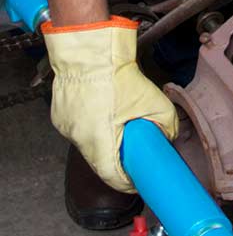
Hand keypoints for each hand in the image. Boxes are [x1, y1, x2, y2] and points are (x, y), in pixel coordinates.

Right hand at [43, 16, 178, 192]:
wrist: (90, 52)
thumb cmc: (117, 76)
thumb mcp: (154, 100)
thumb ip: (167, 123)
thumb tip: (169, 136)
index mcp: (99, 139)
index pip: (111, 175)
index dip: (126, 183)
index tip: (136, 182)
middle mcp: (79, 136)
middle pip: (100, 161)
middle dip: (118, 161)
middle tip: (133, 155)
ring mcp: (67, 126)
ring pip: (88, 144)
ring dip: (104, 143)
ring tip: (119, 130)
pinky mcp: (60, 116)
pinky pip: (79, 129)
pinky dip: (93, 128)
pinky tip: (104, 115)